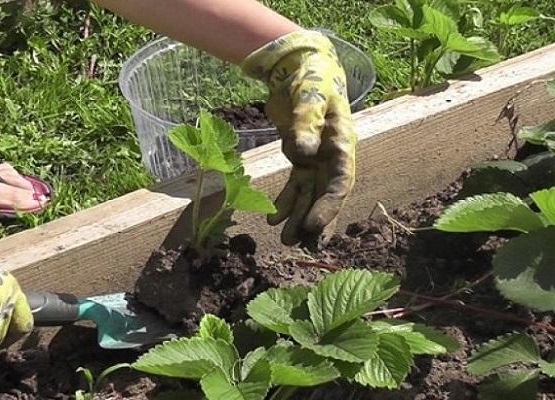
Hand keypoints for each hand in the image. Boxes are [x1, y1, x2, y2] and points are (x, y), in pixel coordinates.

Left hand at [242, 30, 356, 244]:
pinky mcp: (300, 159)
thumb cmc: (311, 78)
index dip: (328, 207)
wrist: (301, 69)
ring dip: (299, 218)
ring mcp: (316, 160)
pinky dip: (285, 202)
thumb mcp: (309, 96)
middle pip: (326, 196)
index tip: (314, 226)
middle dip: (316, 222)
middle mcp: (332, 157)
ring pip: (309, 196)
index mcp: (342, 144)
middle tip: (304, 247)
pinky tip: (273, 219)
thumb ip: (307, 122)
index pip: (340, 182)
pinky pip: (294, 186)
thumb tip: (303, 152)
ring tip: (287, 241)